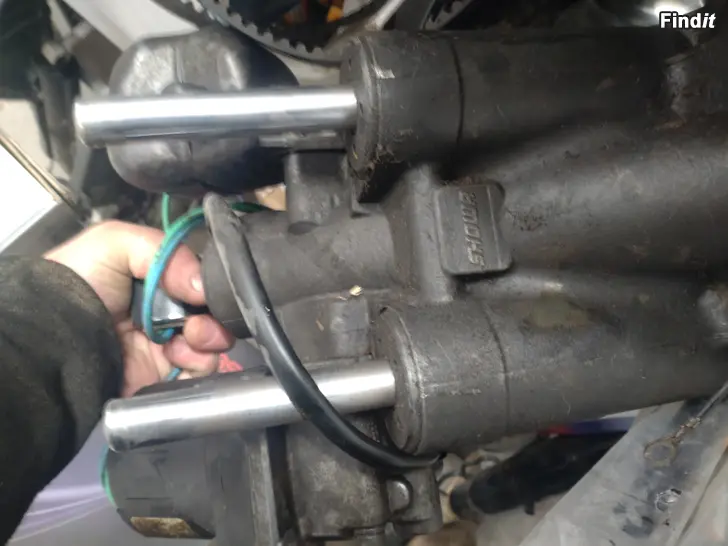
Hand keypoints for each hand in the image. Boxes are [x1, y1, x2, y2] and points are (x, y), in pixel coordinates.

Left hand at [45, 221, 233, 396]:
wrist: (50, 337)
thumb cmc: (78, 281)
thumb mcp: (115, 243)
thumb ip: (167, 253)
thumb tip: (205, 288)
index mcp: (156, 282)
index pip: (200, 284)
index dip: (210, 289)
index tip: (206, 295)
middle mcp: (163, 314)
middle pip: (210, 316)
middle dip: (213, 319)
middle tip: (196, 324)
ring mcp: (163, 348)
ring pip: (209, 347)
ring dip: (208, 343)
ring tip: (188, 340)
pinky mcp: (159, 378)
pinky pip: (196, 376)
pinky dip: (198, 368)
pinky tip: (180, 359)